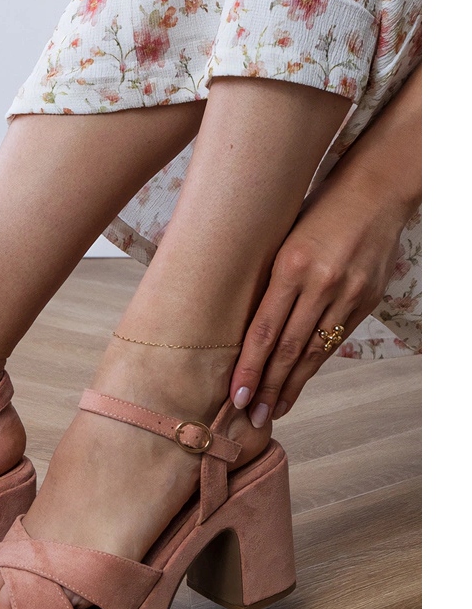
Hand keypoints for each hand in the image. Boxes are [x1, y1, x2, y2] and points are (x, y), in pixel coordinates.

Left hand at [229, 180, 405, 427]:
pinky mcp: (367, 299)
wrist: (373, 191)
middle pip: (290, 348)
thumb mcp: (281, 237)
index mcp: (290, 265)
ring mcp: (349, 294)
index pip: (265, 330)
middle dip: (267, 387)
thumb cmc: (313, 210)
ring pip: (315, 351)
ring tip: (273, 409)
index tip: (235, 395)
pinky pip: (335, 340)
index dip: (249, 367)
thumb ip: (267, 280)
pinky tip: (300, 381)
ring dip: (292, 385)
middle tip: (252, 417)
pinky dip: (315, 364)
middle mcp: (321, 283)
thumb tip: (240, 322)